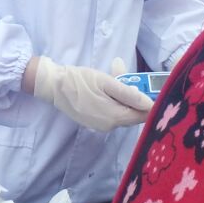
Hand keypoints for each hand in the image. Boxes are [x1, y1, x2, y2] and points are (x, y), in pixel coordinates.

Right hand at [26, 55, 153, 131]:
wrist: (53, 86)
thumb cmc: (80, 81)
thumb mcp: (106, 82)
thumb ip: (129, 94)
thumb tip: (150, 104)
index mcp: (115, 117)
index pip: (143, 116)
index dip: (149, 102)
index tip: (150, 87)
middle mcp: (110, 126)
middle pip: (133, 114)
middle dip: (134, 96)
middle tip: (127, 77)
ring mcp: (101, 126)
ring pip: (122, 112)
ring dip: (123, 96)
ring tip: (114, 76)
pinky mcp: (93, 122)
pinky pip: (112, 113)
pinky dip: (113, 100)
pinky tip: (106, 87)